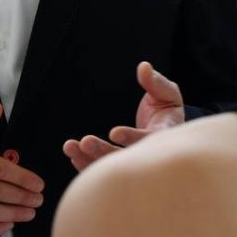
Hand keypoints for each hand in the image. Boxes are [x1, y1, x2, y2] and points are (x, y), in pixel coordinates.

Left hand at [62, 61, 184, 172]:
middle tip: (86, 142)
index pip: (148, 140)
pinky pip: (100, 169)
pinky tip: (72, 154)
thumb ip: (156, 82)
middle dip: (104, 151)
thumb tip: (143, 67)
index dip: (132, 136)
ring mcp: (131, 164)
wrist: (163, 133)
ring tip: (70, 147)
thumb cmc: (166, 111)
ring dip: (88, 158)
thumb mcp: (166, 94)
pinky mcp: (118, 167)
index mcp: (162, 136)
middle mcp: (146, 156)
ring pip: (109, 166)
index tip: (114, 132)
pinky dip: (86, 163)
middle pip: (125, 158)